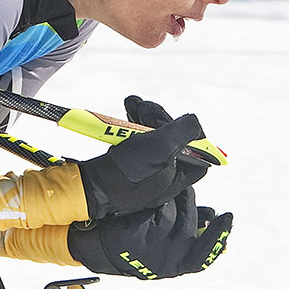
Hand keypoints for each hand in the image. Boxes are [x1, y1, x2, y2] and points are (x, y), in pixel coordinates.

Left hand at [66, 187, 231, 279]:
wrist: (95, 246)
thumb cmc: (134, 240)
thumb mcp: (163, 241)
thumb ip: (188, 231)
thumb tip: (211, 216)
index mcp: (177, 265)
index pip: (205, 255)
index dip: (219, 235)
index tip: (227, 215)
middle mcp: (165, 262)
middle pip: (189, 223)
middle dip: (187, 202)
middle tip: (183, 189)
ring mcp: (148, 250)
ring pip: (170, 213)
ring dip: (167, 199)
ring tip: (159, 197)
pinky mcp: (131, 236)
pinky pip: (150, 209)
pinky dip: (149, 203)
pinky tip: (142, 204)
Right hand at [76, 102, 207, 218]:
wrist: (91, 184)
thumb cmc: (124, 172)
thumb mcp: (160, 147)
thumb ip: (183, 131)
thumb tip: (194, 121)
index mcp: (175, 178)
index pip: (198, 156)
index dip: (193, 136)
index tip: (182, 121)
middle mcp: (162, 177)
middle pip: (172, 142)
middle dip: (160, 119)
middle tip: (146, 107)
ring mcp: (143, 171)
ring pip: (152, 139)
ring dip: (144, 117)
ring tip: (133, 104)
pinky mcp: (127, 165)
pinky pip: (135, 142)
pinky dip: (132, 125)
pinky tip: (128, 112)